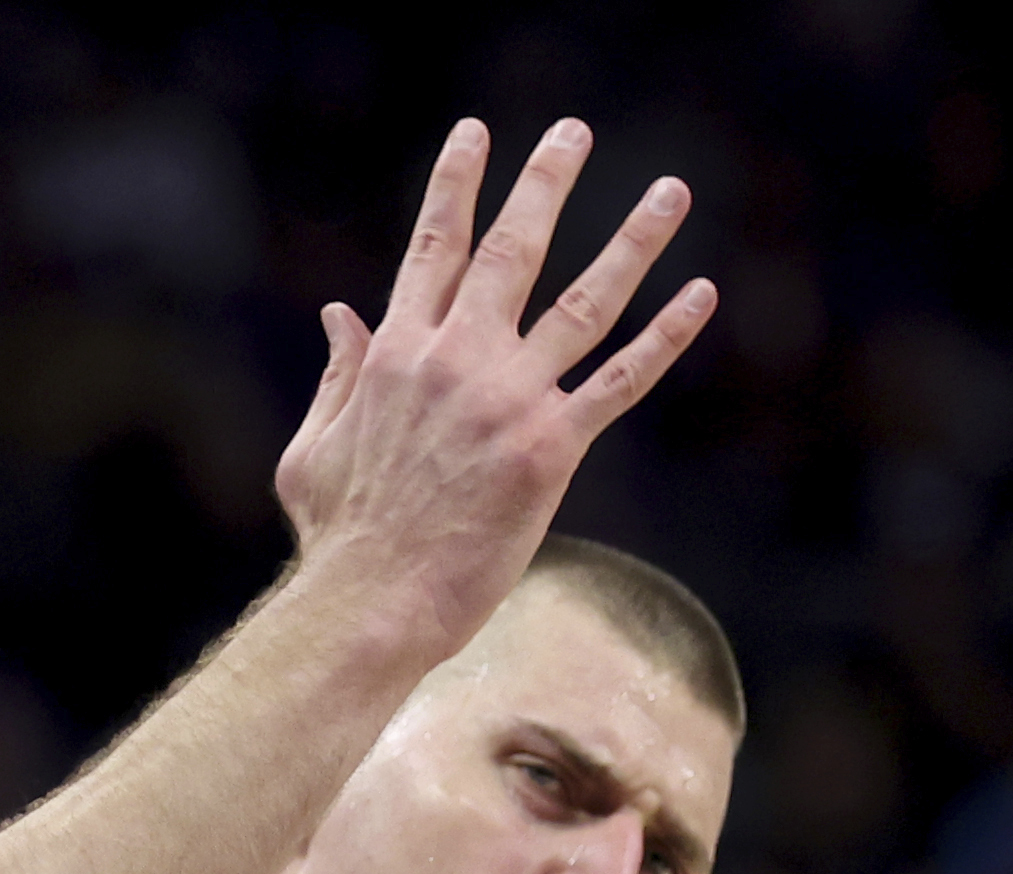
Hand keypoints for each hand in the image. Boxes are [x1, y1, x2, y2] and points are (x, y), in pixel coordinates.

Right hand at [274, 119, 718, 653]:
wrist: (370, 604)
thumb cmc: (336, 537)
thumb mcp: (312, 448)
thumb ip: (336, 376)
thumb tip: (340, 315)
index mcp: (396, 354)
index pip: (431, 249)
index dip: (456, 186)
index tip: (475, 135)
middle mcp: (455, 360)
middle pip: (510, 251)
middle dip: (545, 183)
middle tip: (574, 131)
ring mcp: (507, 400)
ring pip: (584, 301)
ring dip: (633, 240)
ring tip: (669, 192)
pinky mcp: (549, 448)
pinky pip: (620, 381)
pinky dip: (664, 337)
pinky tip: (700, 294)